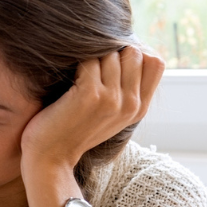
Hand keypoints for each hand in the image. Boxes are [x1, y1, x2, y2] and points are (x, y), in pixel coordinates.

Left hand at [20, 46, 163, 174]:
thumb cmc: (74, 130)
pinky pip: (89, 60)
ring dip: (92, 60)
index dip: (134, 54)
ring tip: (78, 82)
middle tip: (92, 72)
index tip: (113, 63)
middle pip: (133, 52)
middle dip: (112, 54)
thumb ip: (126, 89)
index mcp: (139, 109)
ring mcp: (113, 99)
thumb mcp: (111, 114)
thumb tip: (132, 49)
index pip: (155, 62)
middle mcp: (131, 104)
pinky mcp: (91, 94)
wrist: (51, 158)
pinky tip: (68, 86)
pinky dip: (76, 66)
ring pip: (110, 54)